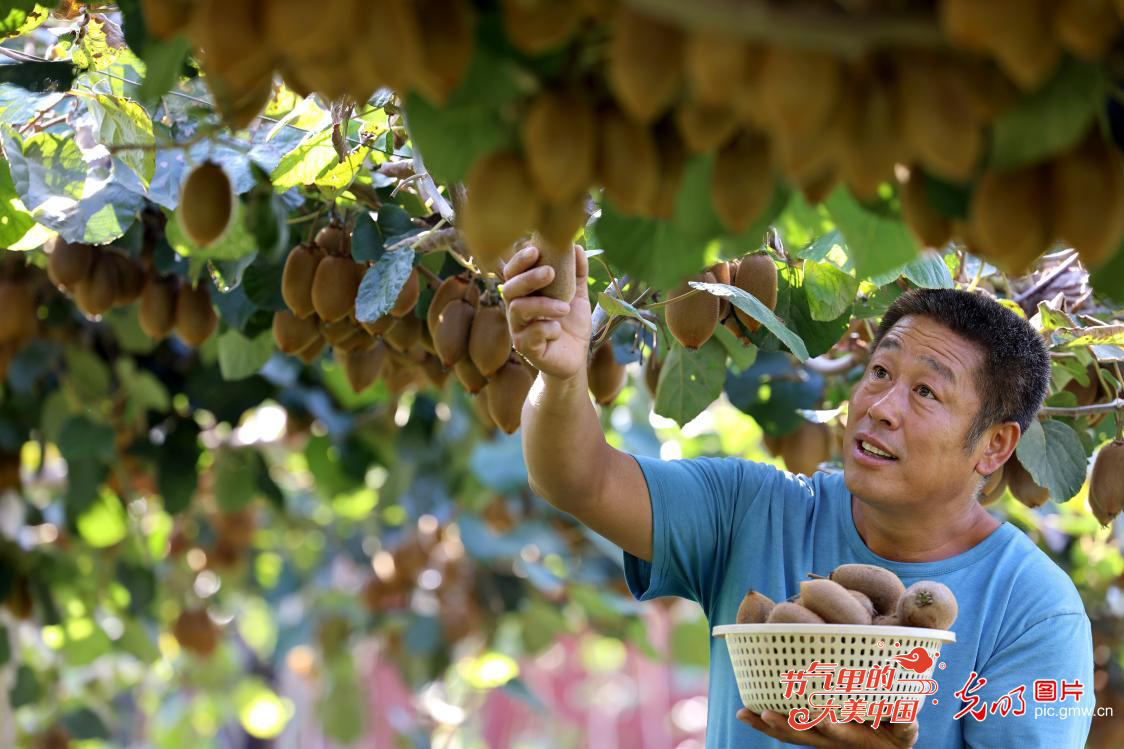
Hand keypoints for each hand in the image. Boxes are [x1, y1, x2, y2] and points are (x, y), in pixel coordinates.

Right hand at [501, 243, 591, 380]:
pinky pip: (530, 335)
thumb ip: (577, 273)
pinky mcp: (525, 348)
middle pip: (509, 288)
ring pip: (518, 310)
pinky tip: (558, 331)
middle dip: (528, 278)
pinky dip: (547, 329)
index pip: (514, 272)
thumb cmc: (571, 324)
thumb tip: (578, 247)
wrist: (576, 358)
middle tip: (550, 272)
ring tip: (565, 308)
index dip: (520, 260)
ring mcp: (518, 329)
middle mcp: (516, 309)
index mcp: (525, 293)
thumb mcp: (579, 296)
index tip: (535, 250)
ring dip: (542, 305)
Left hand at [737, 708, 918, 747]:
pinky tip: (745, 714)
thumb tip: (905, 709)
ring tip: (747, 714)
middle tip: (770, 714)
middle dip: (788, 726)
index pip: (841, 733)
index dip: (833, 728)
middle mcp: (830, 741)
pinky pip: (783, 732)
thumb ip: (904, 721)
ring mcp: (816, 739)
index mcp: (854, 738)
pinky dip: (764, 724)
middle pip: (806, 736)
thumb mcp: (905, 730)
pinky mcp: (808, 735)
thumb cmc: (895, 733)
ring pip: (789, 734)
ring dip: (769, 726)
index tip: (826, 719)